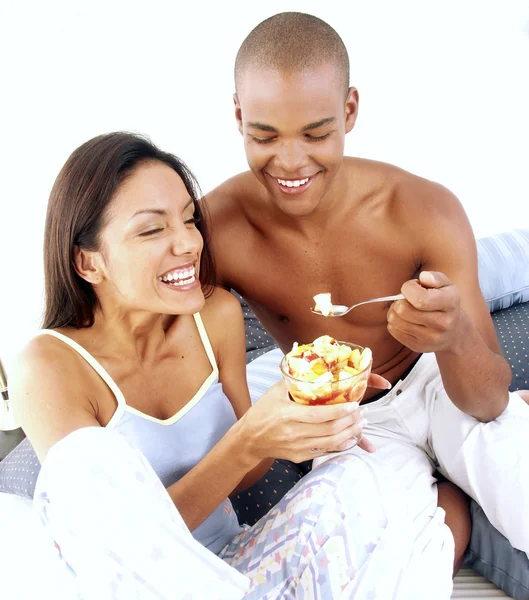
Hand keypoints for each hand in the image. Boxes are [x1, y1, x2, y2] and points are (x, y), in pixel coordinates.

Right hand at [239, 380, 371, 463]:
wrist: (248, 440)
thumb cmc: (261, 413)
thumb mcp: (274, 392)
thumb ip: (294, 382)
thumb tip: (313, 366)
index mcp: (288, 415)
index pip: (320, 414)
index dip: (341, 411)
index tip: (355, 404)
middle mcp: (294, 433)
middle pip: (330, 430)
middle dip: (351, 421)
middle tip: (363, 412)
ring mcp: (298, 447)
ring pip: (331, 443)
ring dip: (351, 434)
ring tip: (362, 424)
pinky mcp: (300, 456)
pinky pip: (325, 451)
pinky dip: (341, 445)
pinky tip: (350, 437)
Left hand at [387, 271, 460, 352]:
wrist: (455, 333)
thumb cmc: (445, 302)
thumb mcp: (446, 285)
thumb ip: (435, 277)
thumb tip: (423, 277)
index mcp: (450, 302)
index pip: (420, 298)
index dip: (408, 289)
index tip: (410, 288)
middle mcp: (443, 323)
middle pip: (404, 310)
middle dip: (398, 301)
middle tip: (405, 299)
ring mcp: (431, 338)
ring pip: (395, 321)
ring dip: (394, 311)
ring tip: (404, 309)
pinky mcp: (419, 347)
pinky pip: (393, 331)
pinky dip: (394, 322)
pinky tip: (404, 319)